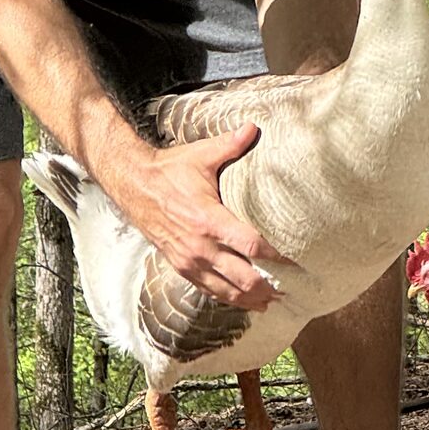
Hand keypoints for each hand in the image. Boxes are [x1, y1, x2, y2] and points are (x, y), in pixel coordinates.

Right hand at [108, 122, 288, 310]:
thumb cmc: (169, 172)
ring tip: (274, 301)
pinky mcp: (182, 268)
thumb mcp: (200, 156)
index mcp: (209, 219)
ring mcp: (190, 261)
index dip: (276, 256)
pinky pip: (210, 291)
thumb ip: (230, 145)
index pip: (251, 245)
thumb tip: (254, 127)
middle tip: (292, 289)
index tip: (296, 261)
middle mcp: (200, 246)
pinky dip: (231, 299)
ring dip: (252, 299)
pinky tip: (247, 302)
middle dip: (269, 286)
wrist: (133, 186)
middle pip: (243, 277)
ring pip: (227, 291)